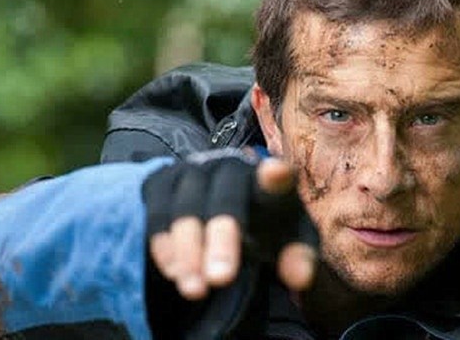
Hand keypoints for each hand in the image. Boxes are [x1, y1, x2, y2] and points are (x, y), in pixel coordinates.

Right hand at [142, 148, 317, 299]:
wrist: (226, 208)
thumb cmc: (267, 226)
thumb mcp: (289, 242)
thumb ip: (299, 257)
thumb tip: (301, 279)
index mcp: (271, 181)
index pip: (277, 178)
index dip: (276, 177)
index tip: (276, 174)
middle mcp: (230, 167)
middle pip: (226, 197)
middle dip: (222, 239)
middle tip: (222, 279)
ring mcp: (194, 170)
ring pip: (187, 206)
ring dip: (188, 250)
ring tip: (196, 291)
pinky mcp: (163, 182)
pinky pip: (158, 211)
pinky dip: (164, 244)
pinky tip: (173, 273)